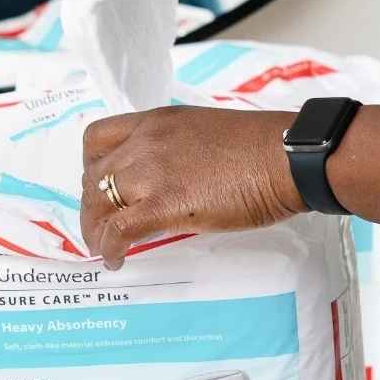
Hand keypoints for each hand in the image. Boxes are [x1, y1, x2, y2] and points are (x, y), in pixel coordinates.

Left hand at [81, 106, 302, 269]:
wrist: (288, 157)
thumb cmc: (263, 147)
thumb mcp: (207, 133)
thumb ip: (180, 150)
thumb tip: (175, 178)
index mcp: (158, 121)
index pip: (98, 138)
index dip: (92, 167)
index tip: (103, 187)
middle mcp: (146, 141)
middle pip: (94, 174)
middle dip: (93, 204)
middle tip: (103, 225)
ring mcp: (153, 170)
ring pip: (99, 202)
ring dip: (96, 229)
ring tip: (107, 247)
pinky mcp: (165, 203)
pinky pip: (118, 229)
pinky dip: (109, 247)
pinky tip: (117, 259)